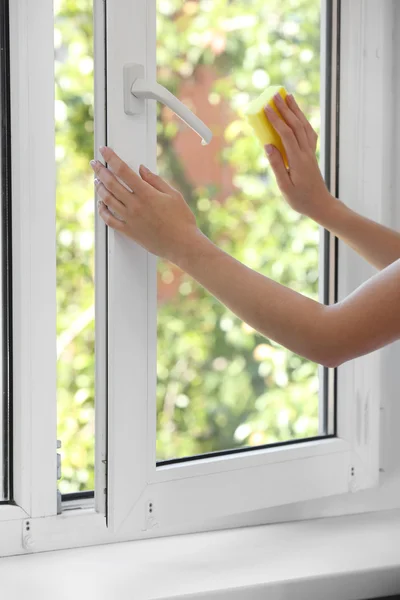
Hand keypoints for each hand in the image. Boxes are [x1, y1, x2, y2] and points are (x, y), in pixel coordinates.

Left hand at [90, 147, 199, 263]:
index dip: (111, 158)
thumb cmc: (182, 220)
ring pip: (108, 200)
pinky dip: (102, 211)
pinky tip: (101, 205)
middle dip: (100, 171)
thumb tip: (142, 170)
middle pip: (111, 184)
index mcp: (146, 194)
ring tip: (96, 181)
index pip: (123, 171)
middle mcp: (135, 206)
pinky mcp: (129, 232)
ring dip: (100, 188)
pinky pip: (110, 220)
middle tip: (95, 164)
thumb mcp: (173, 195)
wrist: (183, 244)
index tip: (104, 151)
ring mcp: (130, 219)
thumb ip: (156, 181)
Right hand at [264, 93, 332, 219]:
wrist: (320, 204)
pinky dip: (303, 120)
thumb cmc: (300, 199)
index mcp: (298, 160)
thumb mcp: (284, 186)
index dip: (276, 120)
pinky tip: (298, 115)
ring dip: (296, 110)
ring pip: (304, 126)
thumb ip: (277, 165)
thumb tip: (267, 145)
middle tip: (275, 96)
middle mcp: (306, 153)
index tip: (266, 108)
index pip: (286, 135)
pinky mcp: (312, 154)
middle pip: (296, 125)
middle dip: (285, 109)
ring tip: (288, 97)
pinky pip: (309, 132)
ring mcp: (311, 152)